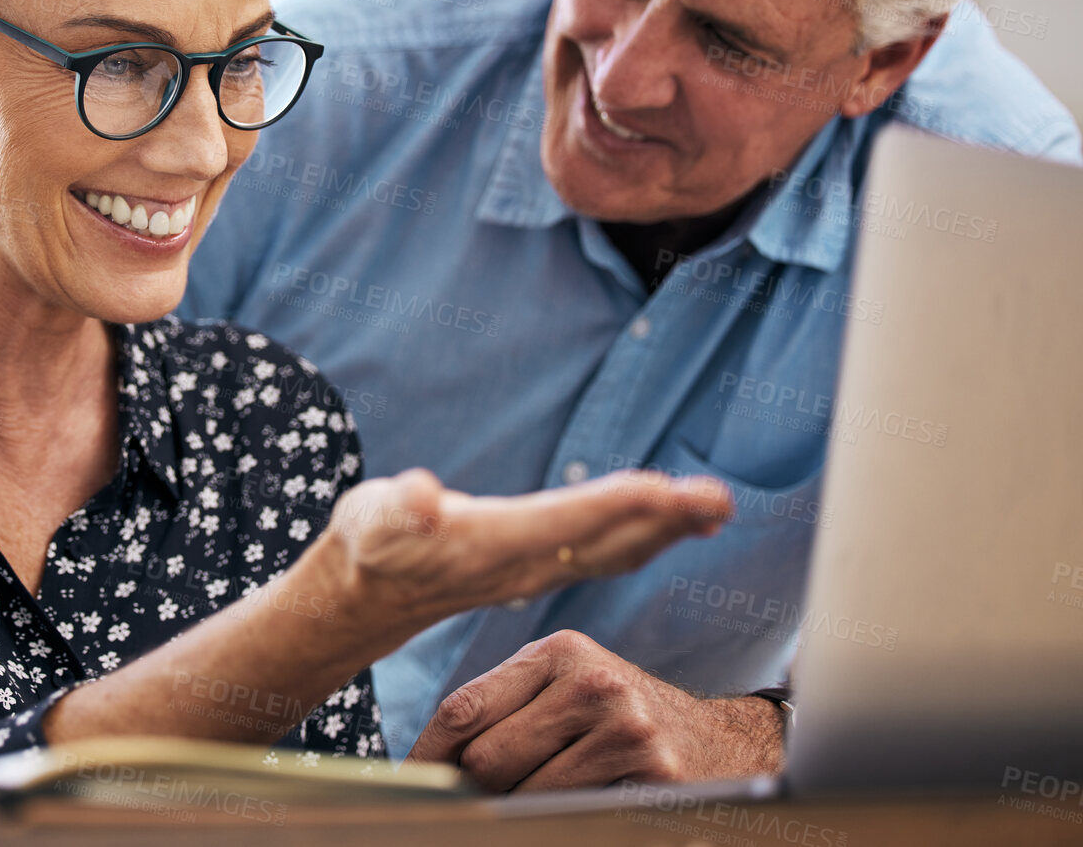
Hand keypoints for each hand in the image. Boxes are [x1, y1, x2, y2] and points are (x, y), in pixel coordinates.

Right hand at [317, 468, 731, 650]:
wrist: (370, 597)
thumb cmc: (370, 544)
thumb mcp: (370, 519)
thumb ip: (398, 509)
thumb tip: (423, 498)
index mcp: (487, 548)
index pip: (562, 526)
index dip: (613, 508)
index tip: (663, 491)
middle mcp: (523, 566)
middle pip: (605, 543)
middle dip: (663, 520)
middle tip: (718, 499)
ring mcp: (537, 572)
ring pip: (614, 549)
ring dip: (667, 528)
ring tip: (714, 506)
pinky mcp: (541, 567)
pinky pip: (606, 551)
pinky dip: (647, 534)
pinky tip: (678, 520)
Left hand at [407, 630, 783, 790]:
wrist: (723, 746)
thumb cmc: (622, 718)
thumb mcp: (567, 688)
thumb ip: (505, 709)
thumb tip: (427, 760)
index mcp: (559, 651)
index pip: (466, 707)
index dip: (427, 754)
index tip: (405, 783)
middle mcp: (592, 681)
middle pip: (487, 758)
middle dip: (476, 791)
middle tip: (478, 802)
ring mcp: (625, 728)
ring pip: (525, 794)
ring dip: (520, 810)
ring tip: (540, 801)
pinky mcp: (652, 777)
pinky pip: (571, 816)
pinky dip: (558, 821)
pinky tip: (576, 812)